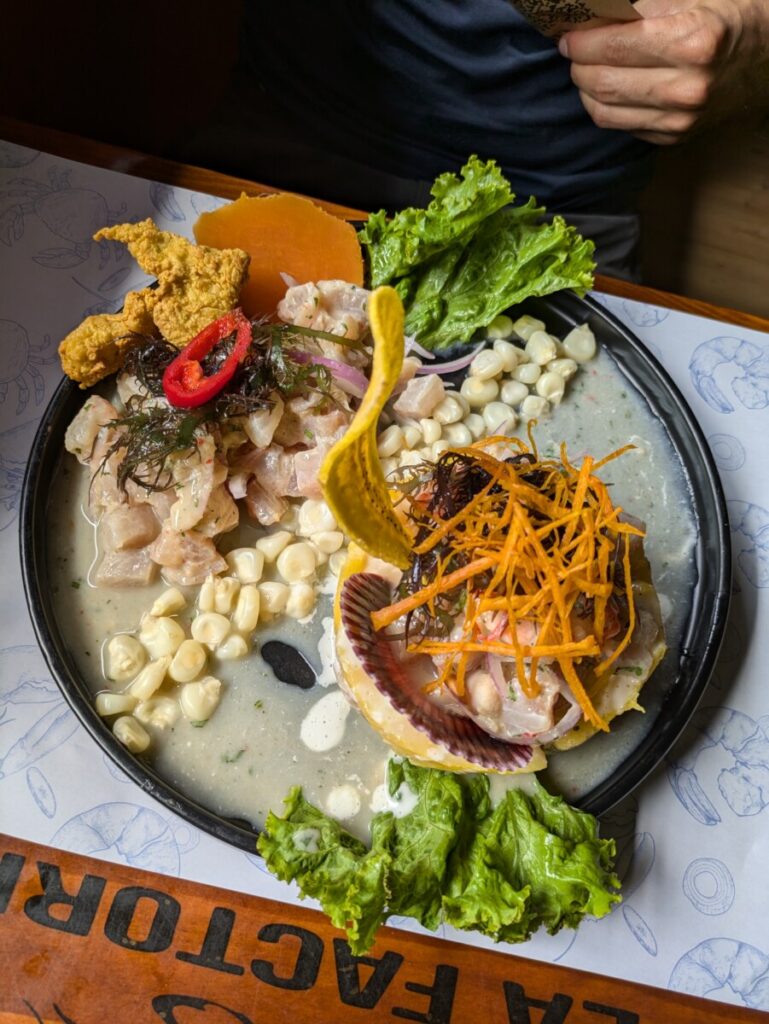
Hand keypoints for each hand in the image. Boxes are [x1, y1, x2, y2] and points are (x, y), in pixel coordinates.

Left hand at [559, 0, 768, 144]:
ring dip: (585, 90)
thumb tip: (590, 16)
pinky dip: (606, 106)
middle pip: (602, 84)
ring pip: (604, 112)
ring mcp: (681, 119)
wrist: (764, 56)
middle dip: (578, 67)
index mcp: (692, 43)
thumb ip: (638, 8)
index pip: (614, 47)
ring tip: (586, 70)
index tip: (567, 36)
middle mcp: (686, 88)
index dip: (581, 42)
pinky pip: (622, 126)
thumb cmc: (723, 17)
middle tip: (573, 52)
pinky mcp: (674, 137)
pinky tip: (611, 87)